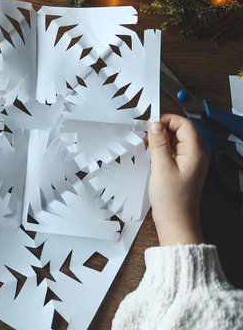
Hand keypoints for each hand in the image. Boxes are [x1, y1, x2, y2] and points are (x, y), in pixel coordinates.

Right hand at [147, 114, 207, 245]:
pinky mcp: (182, 169)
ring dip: (160, 141)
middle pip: (180, 132)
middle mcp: (196, 156)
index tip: (151, 126)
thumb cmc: (172, 199)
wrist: (176, 221)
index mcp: (195, 152)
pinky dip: (161, 151)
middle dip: (162, 131)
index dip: (167, 121)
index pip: (184, 124)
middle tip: (146, 138)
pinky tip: (151, 158)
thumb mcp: (161, 167)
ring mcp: (190, 163)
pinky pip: (173, 152)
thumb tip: (156, 124)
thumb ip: (158, 143)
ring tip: (147, 149)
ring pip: (175, 142)